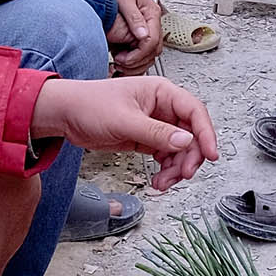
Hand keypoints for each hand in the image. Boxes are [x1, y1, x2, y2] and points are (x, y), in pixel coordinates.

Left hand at [33, 75, 214, 187]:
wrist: (65, 115)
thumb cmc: (89, 105)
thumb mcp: (124, 120)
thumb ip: (156, 132)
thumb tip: (185, 142)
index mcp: (161, 92)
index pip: (194, 112)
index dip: (206, 134)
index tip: (211, 154)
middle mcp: (162, 108)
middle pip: (191, 135)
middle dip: (189, 157)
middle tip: (182, 175)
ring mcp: (155, 124)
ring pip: (179, 150)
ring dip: (176, 169)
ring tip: (163, 183)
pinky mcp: (146, 139)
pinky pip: (165, 157)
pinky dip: (165, 171)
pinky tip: (158, 181)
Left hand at [102, 0, 163, 73]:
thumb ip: (134, 18)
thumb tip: (142, 35)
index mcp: (151, 13)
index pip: (152, 41)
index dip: (139, 54)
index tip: (123, 59)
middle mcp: (150, 21)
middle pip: (153, 50)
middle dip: (138, 61)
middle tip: (120, 64)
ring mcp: (145, 26)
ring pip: (149, 53)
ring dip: (137, 63)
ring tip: (120, 64)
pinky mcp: (136, 30)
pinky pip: (140, 50)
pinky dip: (133, 59)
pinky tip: (121, 61)